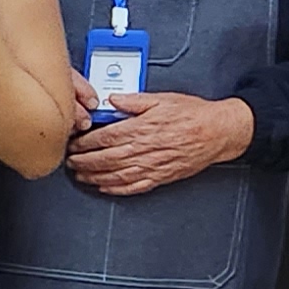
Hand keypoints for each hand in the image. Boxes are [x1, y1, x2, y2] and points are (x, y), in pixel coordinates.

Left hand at [66, 88, 253, 194]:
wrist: (218, 132)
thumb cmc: (193, 114)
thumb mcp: (162, 99)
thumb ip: (134, 100)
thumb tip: (112, 99)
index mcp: (141, 129)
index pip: (104, 138)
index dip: (84, 143)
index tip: (73, 144)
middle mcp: (144, 150)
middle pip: (104, 159)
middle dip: (83, 161)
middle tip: (70, 161)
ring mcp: (152, 166)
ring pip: (115, 175)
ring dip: (94, 177)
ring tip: (80, 175)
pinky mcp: (160, 177)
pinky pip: (133, 187)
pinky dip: (115, 189)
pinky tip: (104, 187)